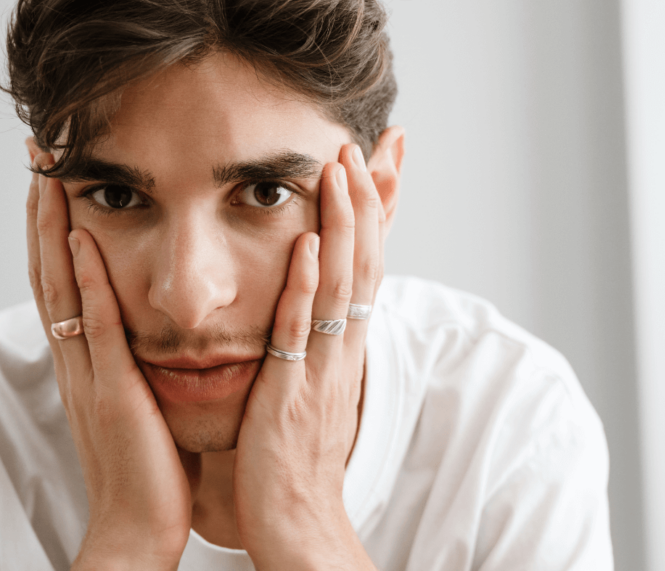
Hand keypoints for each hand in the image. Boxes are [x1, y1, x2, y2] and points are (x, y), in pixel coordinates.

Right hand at [27, 152, 193, 570]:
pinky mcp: (113, 393)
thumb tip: (154, 330)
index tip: (57, 184)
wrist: (140, 525)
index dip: (56, 232)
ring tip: (50, 179)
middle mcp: (78, 361)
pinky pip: (97, 331)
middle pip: (51, 274)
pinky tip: (84, 244)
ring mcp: (89, 375)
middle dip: (44, 216)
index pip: (64, 284)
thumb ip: (138, 363)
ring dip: (55, 233)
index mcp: (87, 362)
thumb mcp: (140, 401)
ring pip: (63, 291)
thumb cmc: (149, 465)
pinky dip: (87, 286)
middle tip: (40, 160)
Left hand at [233, 143, 383, 569]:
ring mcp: (321, 367)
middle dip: (366, 202)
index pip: (368, 267)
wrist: (299, 519)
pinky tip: (309, 246)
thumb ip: (316, 344)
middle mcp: (342, 349)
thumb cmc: (298, 455)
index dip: (373, 215)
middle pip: (365, 263)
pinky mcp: (291, 391)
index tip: (373, 165)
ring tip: (340, 171)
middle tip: (364, 145)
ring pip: (340, 285)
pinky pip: (301, 332)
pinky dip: (308, 287)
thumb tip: (317, 303)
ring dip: (343, 226)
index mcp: (345, 347)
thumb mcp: (315, 388)